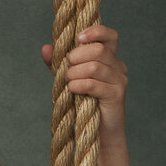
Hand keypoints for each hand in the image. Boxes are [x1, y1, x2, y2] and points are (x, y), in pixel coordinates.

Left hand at [41, 22, 128, 138]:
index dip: (95, 31)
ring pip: (95, 67)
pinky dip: (78, 85)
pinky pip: (93, 84)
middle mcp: (118, 66)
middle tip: (66, 69)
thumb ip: (58, 63)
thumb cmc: (83, 102)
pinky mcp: (116, 95)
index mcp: (109, 58)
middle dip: (76, 57)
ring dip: (74, 73)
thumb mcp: (68, 78)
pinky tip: (72, 90)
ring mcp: (119, 80)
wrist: (96, 133)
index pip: (110, 35)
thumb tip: (45, 48)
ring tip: (68, 82)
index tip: (78, 38)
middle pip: (99, 50)